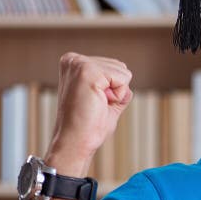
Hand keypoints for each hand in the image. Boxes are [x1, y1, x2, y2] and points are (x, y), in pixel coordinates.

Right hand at [46, 52, 132, 174]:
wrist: (75, 141)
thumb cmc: (89, 125)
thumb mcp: (106, 100)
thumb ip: (115, 86)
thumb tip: (126, 75)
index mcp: (75, 63)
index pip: (114, 68)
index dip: (113, 90)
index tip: (94, 102)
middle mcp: (74, 59)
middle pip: (121, 67)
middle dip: (116, 90)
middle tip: (96, 105)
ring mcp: (79, 63)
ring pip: (123, 72)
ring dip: (116, 93)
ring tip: (96, 104)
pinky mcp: (87, 71)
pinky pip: (123, 79)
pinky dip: (117, 96)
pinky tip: (99, 103)